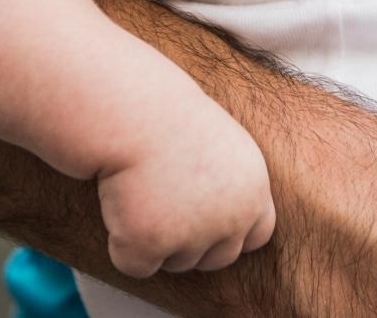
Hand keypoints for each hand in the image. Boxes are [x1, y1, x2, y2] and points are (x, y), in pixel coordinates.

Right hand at [98, 92, 275, 278]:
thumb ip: (231, 186)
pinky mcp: (151, 245)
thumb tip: (221, 219)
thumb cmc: (168, 118)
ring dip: (156, 237)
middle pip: (217, 258)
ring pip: (175, 262)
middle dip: (191, 241)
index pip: (257, 235)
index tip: (203, 215)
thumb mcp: (220, 146)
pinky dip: (121, 243)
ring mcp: (193, 235)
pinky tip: (119, 201)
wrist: (131, 110)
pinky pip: (135, 264)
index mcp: (253, 191)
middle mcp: (232, 218)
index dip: (229, 231)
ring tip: (140, 189)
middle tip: (162, 200)